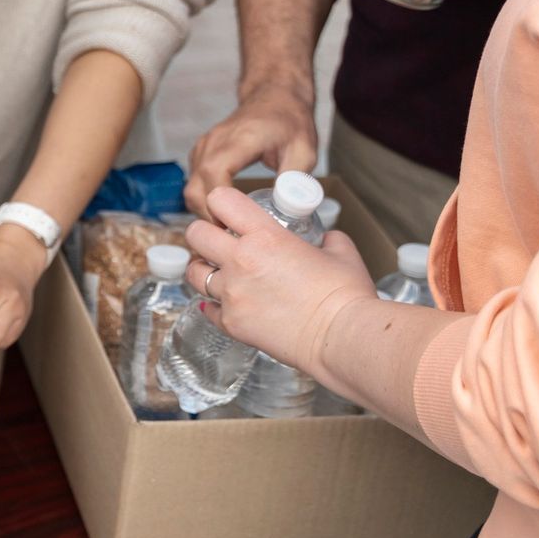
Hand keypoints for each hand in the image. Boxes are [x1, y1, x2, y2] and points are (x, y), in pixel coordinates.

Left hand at [183, 187, 375, 375]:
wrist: (341, 337)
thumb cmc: (345, 296)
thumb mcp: (341, 252)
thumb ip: (326, 239)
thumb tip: (324, 239)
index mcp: (265, 237)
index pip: (220, 200)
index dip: (222, 203)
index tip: (229, 213)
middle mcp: (240, 262)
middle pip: (195, 234)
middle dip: (205, 234)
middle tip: (220, 242)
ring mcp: (232, 294)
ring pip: (193, 272)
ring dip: (204, 268)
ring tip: (221, 272)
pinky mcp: (230, 323)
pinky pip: (207, 308)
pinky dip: (216, 304)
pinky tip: (231, 302)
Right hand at [184, 85, 317, 215]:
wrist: (274, 96)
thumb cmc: (289, 121)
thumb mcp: (304, 150)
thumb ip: (296, 179)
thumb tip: (288, 209)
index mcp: (241, 139)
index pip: (216, 172)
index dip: (219, 203)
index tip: (233, 225)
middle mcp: (215, 142)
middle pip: (196, 188)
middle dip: (210, 217)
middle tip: (233, 237)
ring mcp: (204, 147)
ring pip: (191, 189)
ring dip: (205, 212)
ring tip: (229, 228)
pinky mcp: (201, 153)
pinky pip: (194, 183)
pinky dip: (204, 201)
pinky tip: (224, 212)